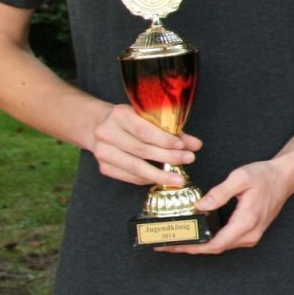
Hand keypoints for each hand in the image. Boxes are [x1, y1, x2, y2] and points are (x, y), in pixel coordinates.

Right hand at [85, 104, 201, 188]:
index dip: (164, 140)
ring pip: (135, 167)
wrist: (98, 125)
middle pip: (141, 149)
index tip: (183, 146)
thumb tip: (196, 145)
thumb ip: (172, 130)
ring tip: (178, 179)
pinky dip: (147, 179)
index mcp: (119, 115)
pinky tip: (161, 179)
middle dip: (168, 156)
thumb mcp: (148, 117)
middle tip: (188, 159)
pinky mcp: (103, 167)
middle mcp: (107, 133)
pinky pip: (130, 176)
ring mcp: (102, 151)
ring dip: (159, 174)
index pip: (144, 130)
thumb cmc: (131, 120)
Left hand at [165, 158, 293, 255]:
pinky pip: (226, 242)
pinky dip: (209, 241)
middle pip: (215, 248)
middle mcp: (250, 234)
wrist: (285, 178)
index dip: (192, 247)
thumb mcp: (241, 177)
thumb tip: (200, 206)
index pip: (215, 243)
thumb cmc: (265, 176)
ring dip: (198, 245)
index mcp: (247, 221)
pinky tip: (197, 234)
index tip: (173, 245)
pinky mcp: (250, 233)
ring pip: (220, 246)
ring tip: (176, 239)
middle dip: (190, 247)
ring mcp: (251, 236)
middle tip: (165, 244)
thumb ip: (220, 192)